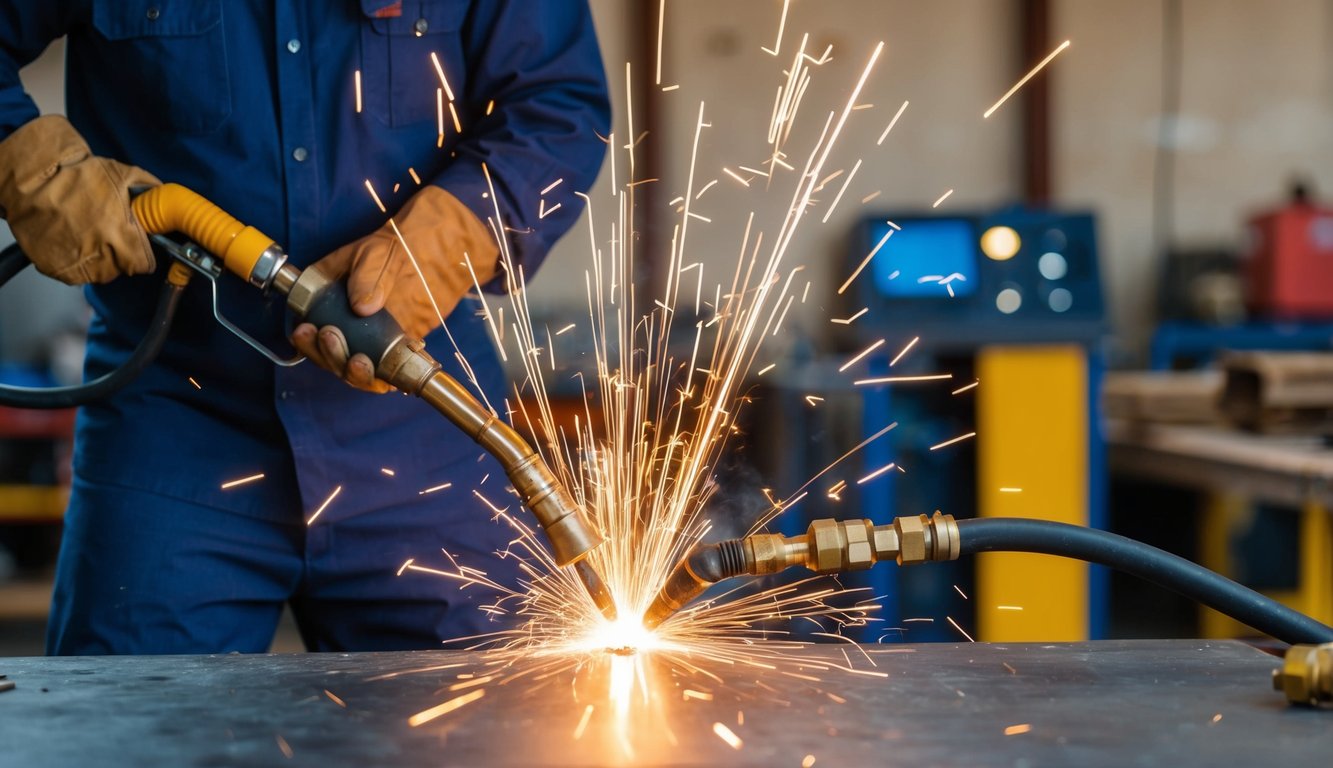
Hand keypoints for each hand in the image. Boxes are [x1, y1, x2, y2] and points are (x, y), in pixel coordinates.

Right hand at [0, 116, 158, 283]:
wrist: (33, 178)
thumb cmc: (77, 175)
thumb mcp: (124, 176)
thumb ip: (149, 192)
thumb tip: (165, 199)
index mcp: (122, 236)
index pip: (143, 264)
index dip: (141, 254)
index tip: (136, 247)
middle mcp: (101, 255)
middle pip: (120, 269)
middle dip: (119, 254)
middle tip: (106, 233)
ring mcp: (77, 264)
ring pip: (98, 274)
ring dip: (96, 259)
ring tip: (85, 234)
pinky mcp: (55, 268)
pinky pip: (72, 273)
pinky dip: (73, 261)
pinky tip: (69, 239)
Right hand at [290, 186, 499, 392]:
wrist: (431, 255)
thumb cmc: (394, 248)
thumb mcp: (373, 253)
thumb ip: (367, 276)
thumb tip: (362, 306)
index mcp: (326, 305)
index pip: (309, 333)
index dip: (308, 340)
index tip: (310, 331)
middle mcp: (344, 329)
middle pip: (329, 358)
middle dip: (328, 355)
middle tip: (332, 338)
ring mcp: (368, 343)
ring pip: (354, 371)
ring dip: (353, 373)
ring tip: (359, 362)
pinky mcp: (394, 352)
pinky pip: (386, 375)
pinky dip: (384, 379)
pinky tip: (387, 374)